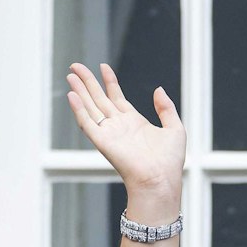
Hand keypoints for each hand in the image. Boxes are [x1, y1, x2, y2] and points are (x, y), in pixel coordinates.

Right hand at [66, 63, 185, 204]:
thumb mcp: (174, 129)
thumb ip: (166, 108)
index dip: (109, 81)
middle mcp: (119, 126)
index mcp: (134, 122)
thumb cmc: (169, 162)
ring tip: (71, 75)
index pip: (116, 97)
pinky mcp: (102, 142)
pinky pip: (87, 123)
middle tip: (76, 66)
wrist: (161, 180)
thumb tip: (158, 89)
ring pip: (90, 107)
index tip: (103, 66)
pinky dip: (78, 110)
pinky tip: (72, 95)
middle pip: (99, 99)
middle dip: (88, 82)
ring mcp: (109, 133)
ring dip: (80, 91)